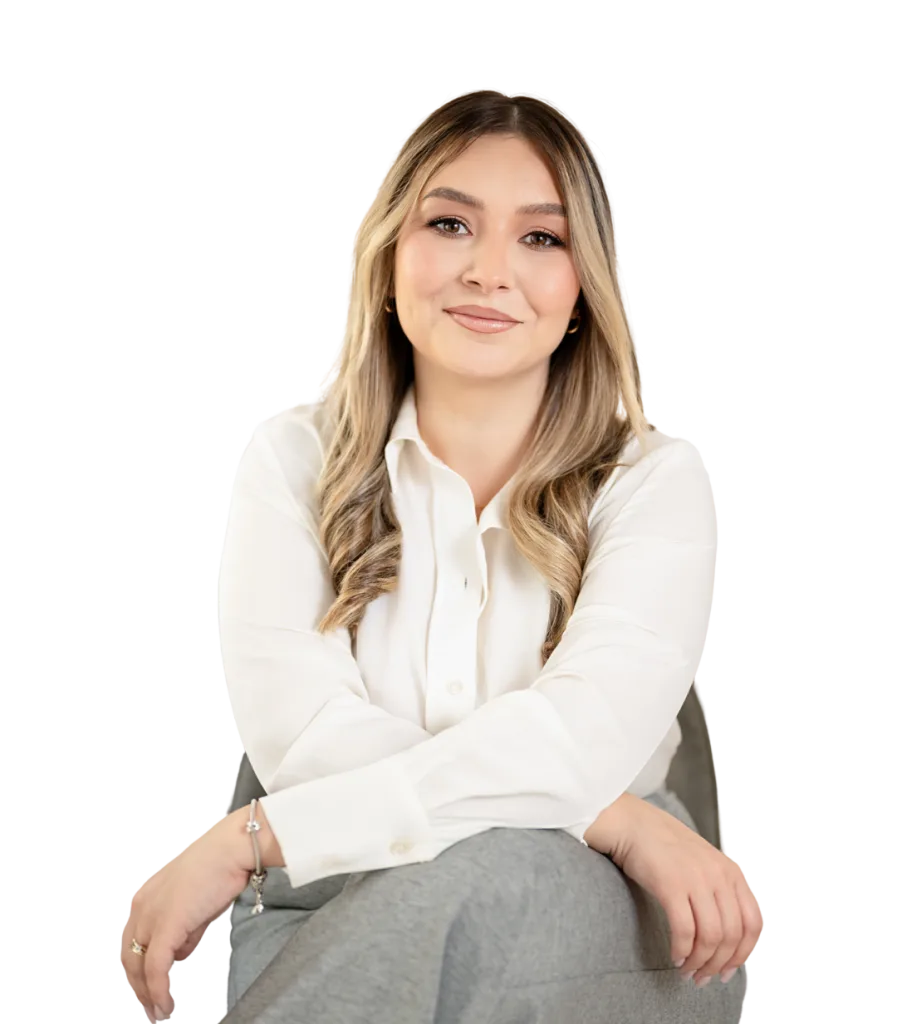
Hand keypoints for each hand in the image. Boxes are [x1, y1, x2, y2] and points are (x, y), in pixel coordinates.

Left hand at [120, 815, 250, 1019]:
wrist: (230, 849)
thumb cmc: (220, 868)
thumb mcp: (196, 903)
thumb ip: (184, 927)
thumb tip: (181, 951)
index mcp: (145, 896)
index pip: (132, 940)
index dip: (137, 967)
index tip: (146, 987)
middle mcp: (141, 906)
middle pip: (129, 956)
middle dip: (138, 986)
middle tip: (150, 1008)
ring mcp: (151, 916)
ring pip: (139, 965)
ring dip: (149, 992)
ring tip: (162, 1011)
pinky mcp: (166, 927)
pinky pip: (157, 967)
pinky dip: (158, 990)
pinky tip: (165, 1006)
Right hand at [586, 793, 763, 987]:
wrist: (633, 824)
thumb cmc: (665, 847)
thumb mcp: (704, 863)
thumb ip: (720, 891)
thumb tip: (726, 940)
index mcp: (732, 872)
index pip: (754, 924)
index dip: (743, 954)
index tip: (727, 971)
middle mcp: (719, 875)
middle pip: (733, 935)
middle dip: (718, 964)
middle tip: (703, 978)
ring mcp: (696, 879)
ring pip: (711, 937)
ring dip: (700, 962)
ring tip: (687, 971)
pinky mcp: (671, 885)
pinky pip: (684, 930)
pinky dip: (682, 951)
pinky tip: (675, 957)